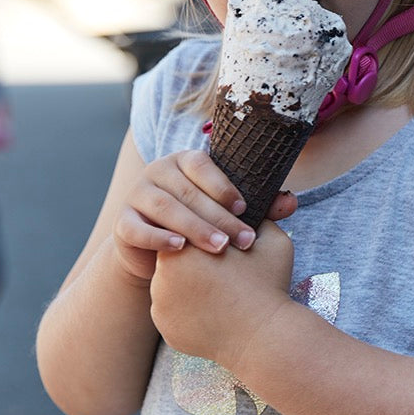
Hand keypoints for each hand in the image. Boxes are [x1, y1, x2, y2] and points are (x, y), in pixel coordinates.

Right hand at [111, 149, 296, 284]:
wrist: (157, 253)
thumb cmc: (201, 224)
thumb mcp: (227, 213)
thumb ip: (259, 206)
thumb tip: (291, 202)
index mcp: (185, 161)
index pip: (204, 165)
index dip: (224, 186)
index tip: (246, 209)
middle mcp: (159, 171)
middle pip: (189, 191)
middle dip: (218, 217)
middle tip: (242, 240)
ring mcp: (137, 194)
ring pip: (165, 207)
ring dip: (194, 227)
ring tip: (218, 247)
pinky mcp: (122, 221)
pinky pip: (137, 227)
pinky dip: (158, 237)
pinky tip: (179, 248)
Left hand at [149, 219, 295, 365]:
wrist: (263, 336)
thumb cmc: (268, 285)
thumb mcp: (271, 241)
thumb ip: (256, 220)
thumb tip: (254, 209)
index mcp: (187, 245)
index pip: (189, 231)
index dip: (207, 238)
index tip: (224, 247)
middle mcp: (164, 271)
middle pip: (176, 258)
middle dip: (194, 263)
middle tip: (221, 271)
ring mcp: (160, 302)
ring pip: (171, 286)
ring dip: (188, 287)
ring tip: (218, 293)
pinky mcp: (165, 327)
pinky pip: (173, 313)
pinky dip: (188, 312)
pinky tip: (212, 313)